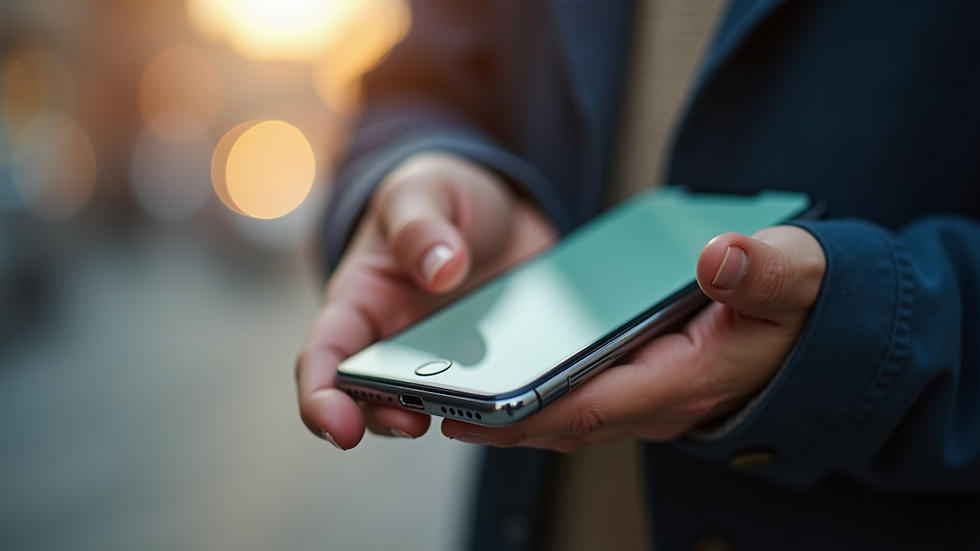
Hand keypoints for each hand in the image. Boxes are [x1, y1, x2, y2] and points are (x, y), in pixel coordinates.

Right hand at [296, 152, 555, 448]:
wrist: (502, 211)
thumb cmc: (438, 200)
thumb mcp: (422, 190)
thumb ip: (420, 224)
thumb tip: (441, 269)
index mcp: (360, 303)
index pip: (324, 357)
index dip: (320, 398)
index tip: (340, 426)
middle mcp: (393, 345)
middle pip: (374, 400)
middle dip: (386, 420)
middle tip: (414, 422)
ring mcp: (445, 365)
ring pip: (440, 409)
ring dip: (455, 416)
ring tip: (481, 410)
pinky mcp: (493, 371)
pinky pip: (498, 397)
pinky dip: (510, 402)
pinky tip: (535, 393)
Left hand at [441, 225, 825, 451]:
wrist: (824, 327)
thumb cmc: (806, 302)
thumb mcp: (799, 273)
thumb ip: (765, 270)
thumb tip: (721, 258)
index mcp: (691, 377)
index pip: (596, 404)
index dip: (533, 410)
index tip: (478, 409)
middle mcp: (666, 399)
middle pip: (570, 421)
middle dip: (506, 420)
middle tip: (442, 407)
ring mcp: (655, 397)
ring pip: (573, 416)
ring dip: (517, 413)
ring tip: (458, 398)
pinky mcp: (648, 385)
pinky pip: (586, 399)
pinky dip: (543, 397)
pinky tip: (508, 378)